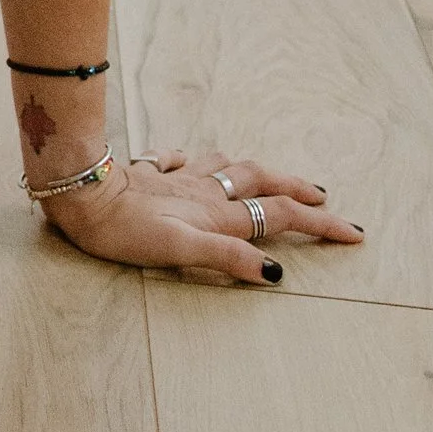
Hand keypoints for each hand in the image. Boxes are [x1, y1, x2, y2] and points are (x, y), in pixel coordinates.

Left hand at [38, 143, 364, 286]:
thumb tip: (275, 271)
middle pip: (262, 183)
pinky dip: (195, 161)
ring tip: (272, 176)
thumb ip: (227, 258)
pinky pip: (179, 160)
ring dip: (256, 171)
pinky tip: (190, 163)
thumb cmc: (124, 229)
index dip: (319, 224)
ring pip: (228, 166)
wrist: (79, 192)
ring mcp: (177, 178)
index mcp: (216, 213)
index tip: (353, 233)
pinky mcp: (149, 172)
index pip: (280, 216)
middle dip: (298, 191)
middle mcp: (203, 191)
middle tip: (324, 199)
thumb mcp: (180, 251)